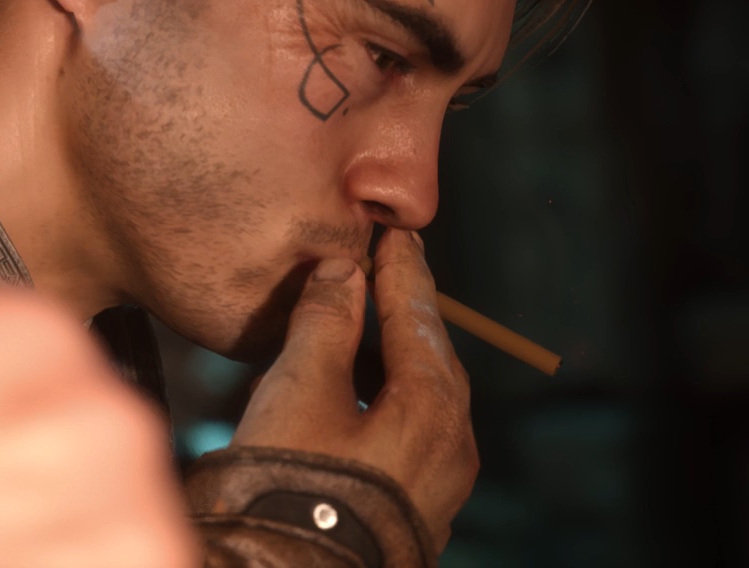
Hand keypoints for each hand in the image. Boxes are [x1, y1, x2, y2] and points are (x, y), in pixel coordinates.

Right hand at [231, 229, 477, 549]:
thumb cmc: (296, 481)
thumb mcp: (301, 387)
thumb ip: (325, 321)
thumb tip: (343, 273)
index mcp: (433, 409)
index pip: (420, 318)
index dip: (402, 273)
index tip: (393, 236)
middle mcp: (452, 448)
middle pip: (431, 360)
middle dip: (406, 314)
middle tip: (385, 273)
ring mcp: (438, 487)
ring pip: (423, 401)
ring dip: (393, 359)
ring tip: (360, 330)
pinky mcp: (415, 512)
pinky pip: (411, 436)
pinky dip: (387, 399)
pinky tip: (355, 396)